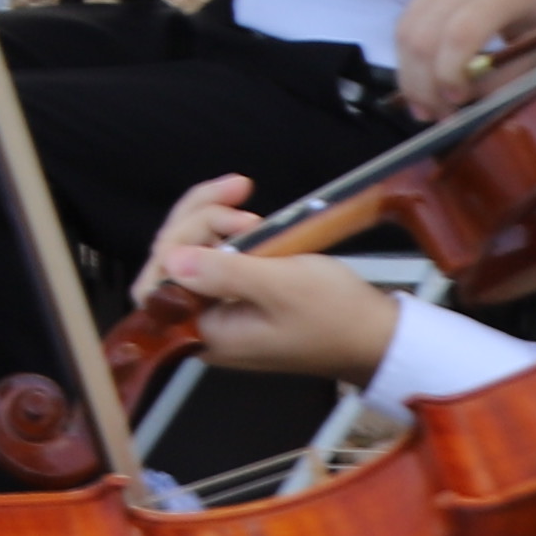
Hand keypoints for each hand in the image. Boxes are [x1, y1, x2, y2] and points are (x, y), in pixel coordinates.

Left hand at [139, 173, 403, 380]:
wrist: (379, 335)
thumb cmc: (337, 317)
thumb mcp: (280, 288)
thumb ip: (222, 274)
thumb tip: (172, 261)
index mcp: (208, 333)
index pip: (155, 286)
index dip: (172, 244)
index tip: (210, 217)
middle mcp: (208, 323)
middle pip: (173, 259)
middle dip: (201, 219)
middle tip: (242, 200)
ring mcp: (225, 307)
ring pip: (195, 249)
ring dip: (216, 217)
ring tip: (250, 202)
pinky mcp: (243, 292)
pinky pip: (220, 255)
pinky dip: (230, 228)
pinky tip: (251, 215)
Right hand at [396, 0, 535, 115]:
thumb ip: (512, 74)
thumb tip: (472, 105)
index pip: (459, 36)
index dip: (449, 78)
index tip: (458, 106)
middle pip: (421, 35)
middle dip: (421, 84)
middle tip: (433, 116)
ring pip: (407, 26)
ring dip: (409, 71)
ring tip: (424, 102)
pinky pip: (412, 12)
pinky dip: (414, 47)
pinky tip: (428, 70)